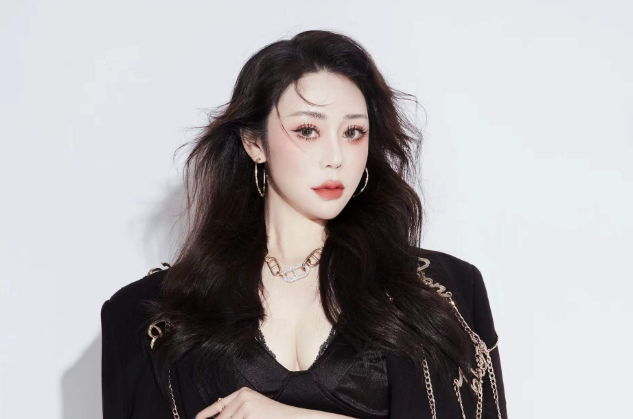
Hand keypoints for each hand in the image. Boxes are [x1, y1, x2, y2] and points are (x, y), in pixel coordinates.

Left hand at [195, 386, 309, 418]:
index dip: (206, 413)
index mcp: (242, 392)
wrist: (291, 416)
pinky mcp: (250, 414)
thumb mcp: (252, 408)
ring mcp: (246, 405)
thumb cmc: (272, 415)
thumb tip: (218, 418)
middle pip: (222, 418)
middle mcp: (242, 396)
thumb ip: (236, 411)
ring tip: (250, 418)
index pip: (219, 404)